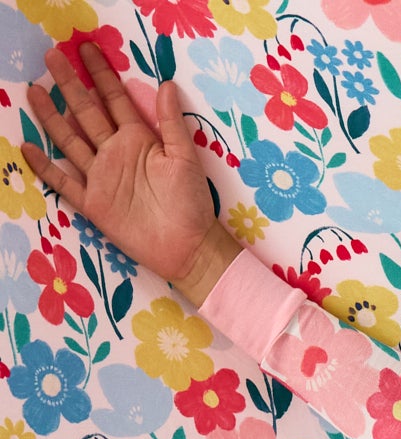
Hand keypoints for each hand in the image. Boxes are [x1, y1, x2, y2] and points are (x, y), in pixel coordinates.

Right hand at [20, 42, 239, 304]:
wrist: (189, 248)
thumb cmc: (192, 203)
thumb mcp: (185, 159)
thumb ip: (172, 123)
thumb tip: (167, 84)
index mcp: (139, 140)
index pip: (116, 100)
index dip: (102, 75)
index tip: (87, 48)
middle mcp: (116, 153)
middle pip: (87, 112)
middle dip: (70, 85)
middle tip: (52, 56)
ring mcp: (102, 177)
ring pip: (70, 140)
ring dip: (52, 117)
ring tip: (33, 90)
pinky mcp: (94, 203)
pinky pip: (64, 182)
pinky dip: (46, 167)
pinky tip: (29, 147)